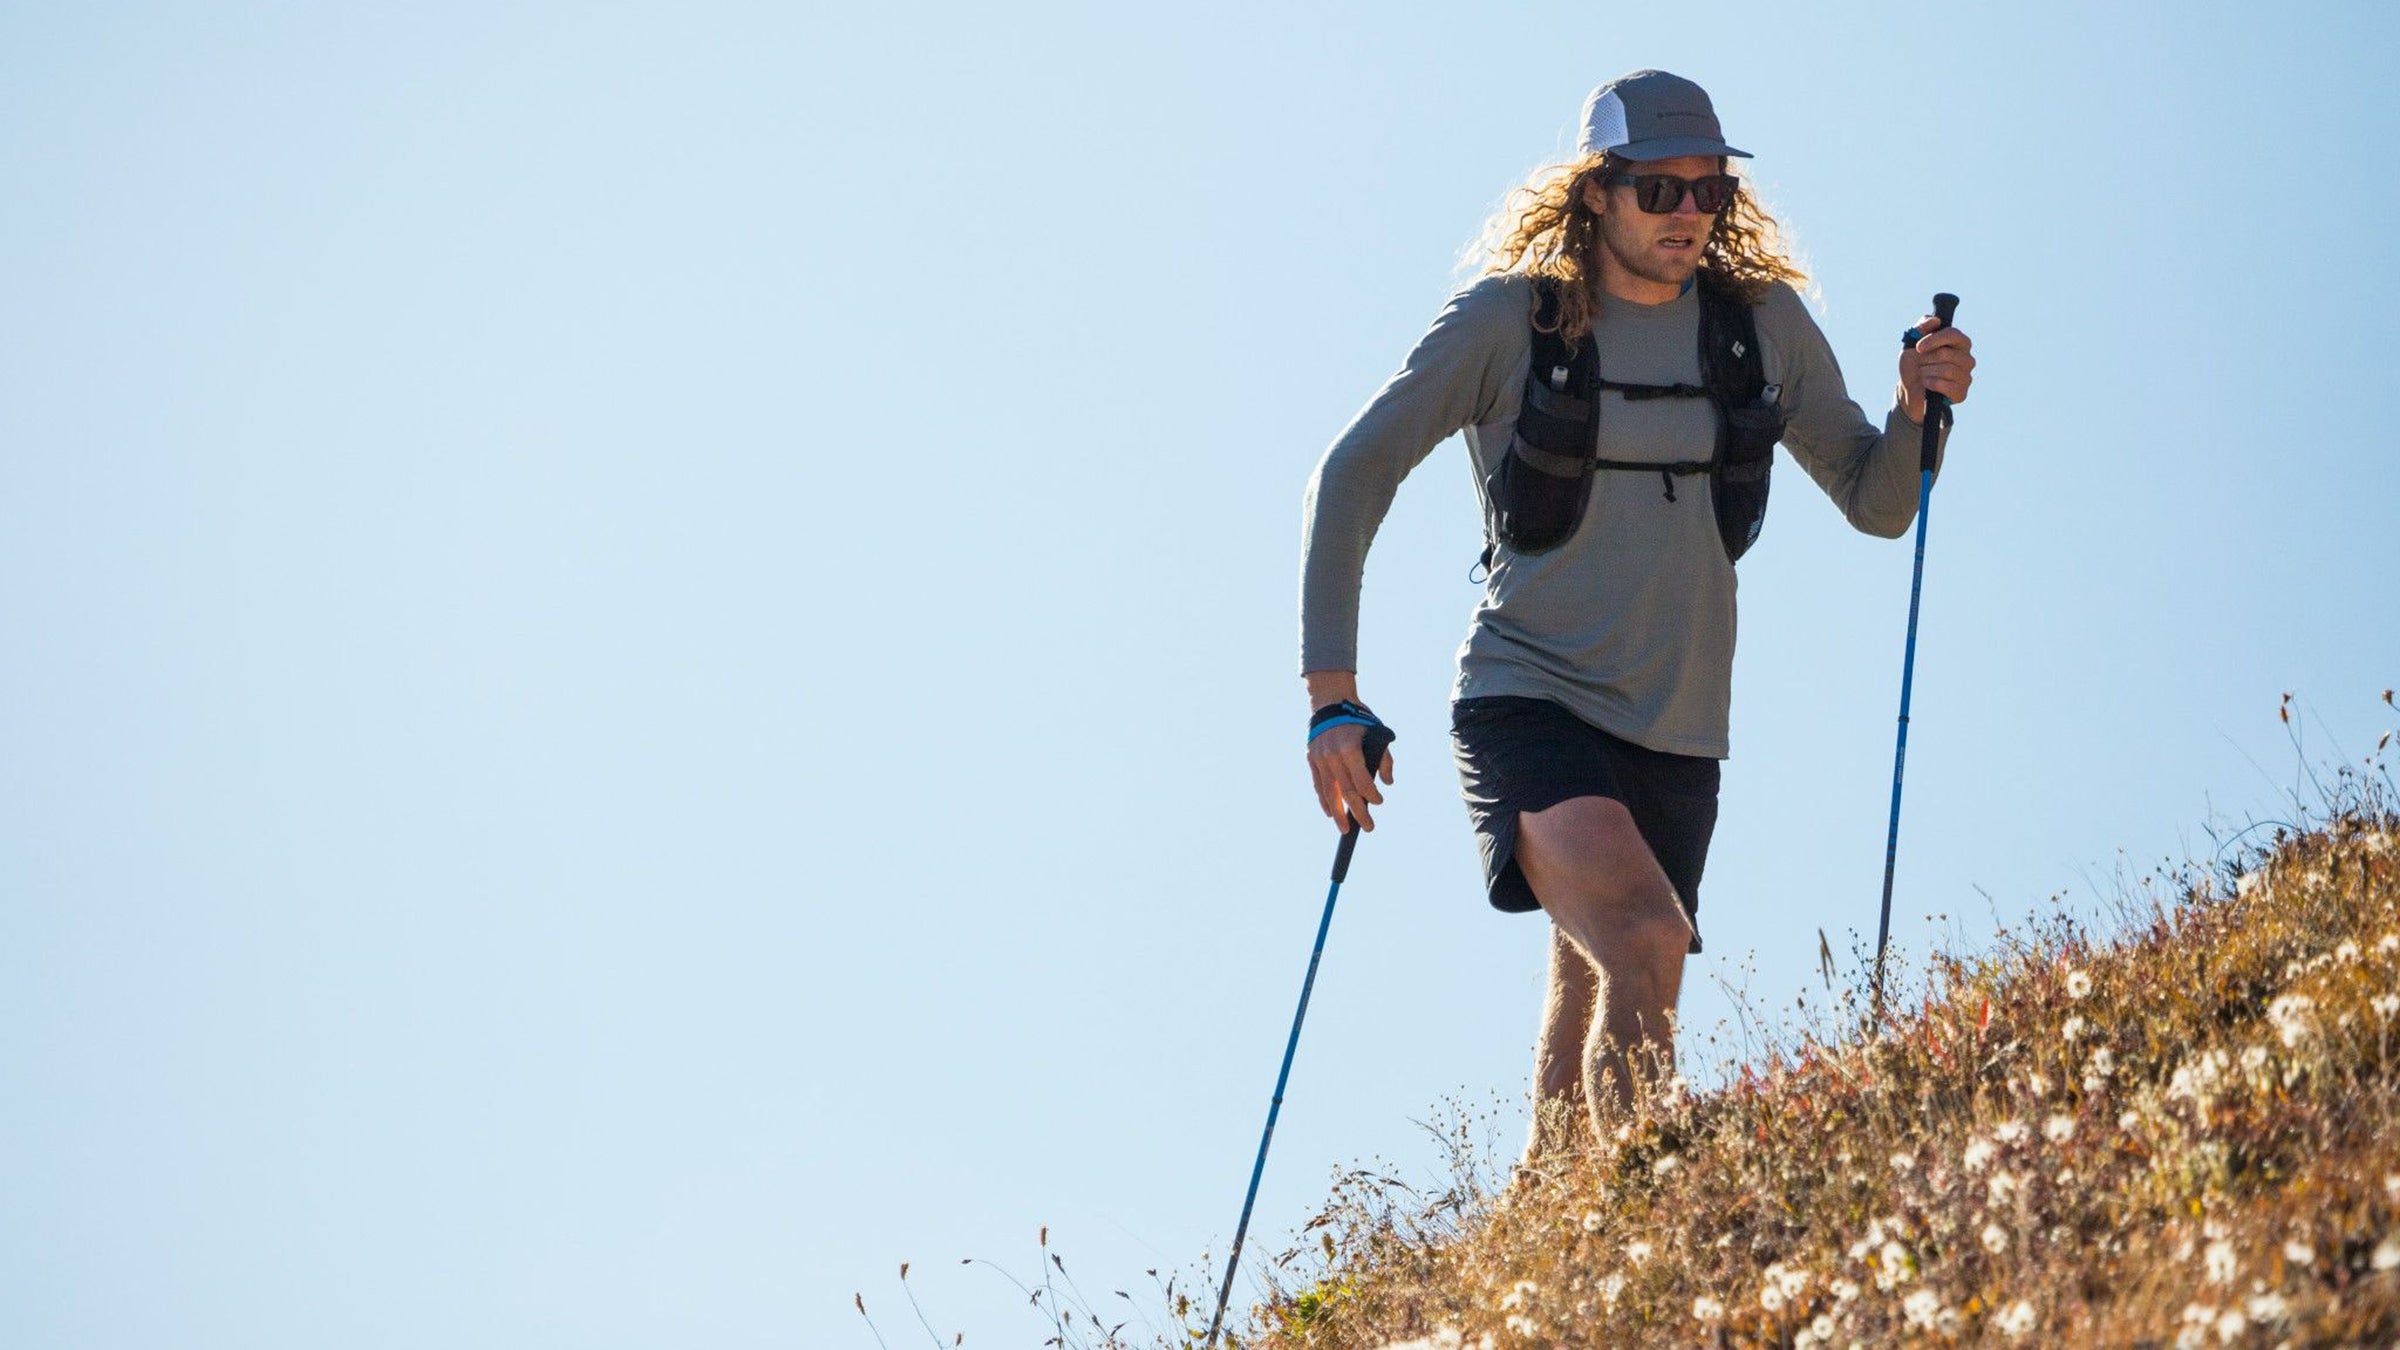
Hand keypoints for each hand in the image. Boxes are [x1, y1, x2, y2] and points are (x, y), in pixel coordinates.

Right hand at [1303, 673, 1394, 831]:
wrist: (1330, 702)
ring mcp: (1319, 758)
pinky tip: (1331, 813)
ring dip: (1338, 813)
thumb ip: (1384, 759)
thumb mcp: (1378, 733)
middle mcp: (1332, 756)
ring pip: (1329, 792)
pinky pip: (1318, 784)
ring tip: (1345, 829)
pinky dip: (1324, 800)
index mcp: (1350, 749)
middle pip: (1346, 792)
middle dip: (1358, 812)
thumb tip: (1387, 783)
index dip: (1372, 795)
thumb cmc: (1359, 719)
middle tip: (1368, 827)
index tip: (1379, 802)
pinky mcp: (1311, 759)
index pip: (1362, 781)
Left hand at [1898, 314, 1974, 425]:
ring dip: (1926, 372)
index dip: (1934, 339)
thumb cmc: (1914, 363)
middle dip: (1925, 360)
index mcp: (1959, 342)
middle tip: (1920, 364)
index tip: (1918, 347)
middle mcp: (1967, 358)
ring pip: (1945, 370)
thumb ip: (1921, 327)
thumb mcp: (1911, 342)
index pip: (1953, 334)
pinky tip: (1927, 384)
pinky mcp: (1961, 393)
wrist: (1909, 388)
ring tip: (1923, 374)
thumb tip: (1936, 320)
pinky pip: (1946, 386)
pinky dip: (1930, 384)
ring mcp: (1966, 376)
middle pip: (1945, 354)